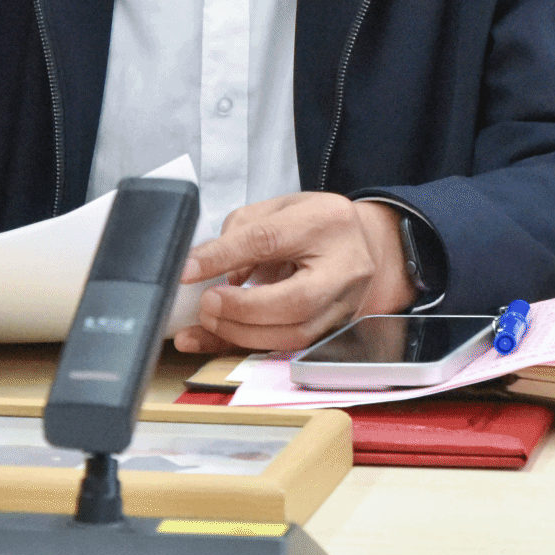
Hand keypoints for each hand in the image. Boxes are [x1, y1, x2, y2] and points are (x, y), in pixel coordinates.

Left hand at [172, 194, 414, 353]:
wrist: (366, 244)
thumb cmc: (319, 222)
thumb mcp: (281, 206)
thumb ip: (244, 230)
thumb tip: (211, 265)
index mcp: (327, 222)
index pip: (268, 240)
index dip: (223, 256)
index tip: (188, 268)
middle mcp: (344, 267)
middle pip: (293, 301)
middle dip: (240, 308)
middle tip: (206, 303)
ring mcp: (344, 305)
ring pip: (294, 334)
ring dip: (242, 333)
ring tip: (209, 319)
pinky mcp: (335, 330)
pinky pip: (289, 348)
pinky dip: (247, 347)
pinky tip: (215, 342)